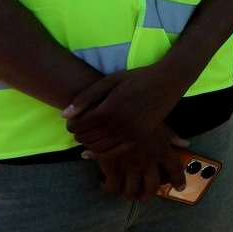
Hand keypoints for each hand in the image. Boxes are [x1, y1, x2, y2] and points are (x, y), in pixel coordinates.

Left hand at [63, 65, 185, 152]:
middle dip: (78, 132)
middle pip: (86, 137)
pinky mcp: (138, 138)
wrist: (167, 82)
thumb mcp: (109, 81)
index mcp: (109, 110)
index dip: (71, 123)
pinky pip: (113, 152)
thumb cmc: (137, 78)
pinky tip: (92, 151)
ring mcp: (130, 134)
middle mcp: (119, 126)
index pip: (78, 125)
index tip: (72, 118)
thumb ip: (86, 97)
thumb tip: (64, 115)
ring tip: (87, 132)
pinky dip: (100, 154)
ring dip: (87, 142)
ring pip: (97, 147)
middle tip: (79, 124)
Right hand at [85, 124, 188, 201]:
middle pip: (152, 187)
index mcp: (162, 150)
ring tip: (123, 190)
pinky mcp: (113, 169)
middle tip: (142, 195)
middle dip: (147, 195)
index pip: (175, 169)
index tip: (180, 188)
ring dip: (128, 193)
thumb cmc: (139, 116)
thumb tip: (186, 143)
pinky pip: (112, 188)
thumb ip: (171, 136)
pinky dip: (108, 189)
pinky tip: (105, 183)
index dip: (178, 180)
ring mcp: (131, 168)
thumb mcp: (159, 123)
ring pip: (131, 191)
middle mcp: (149, 163)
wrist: (117, 115)